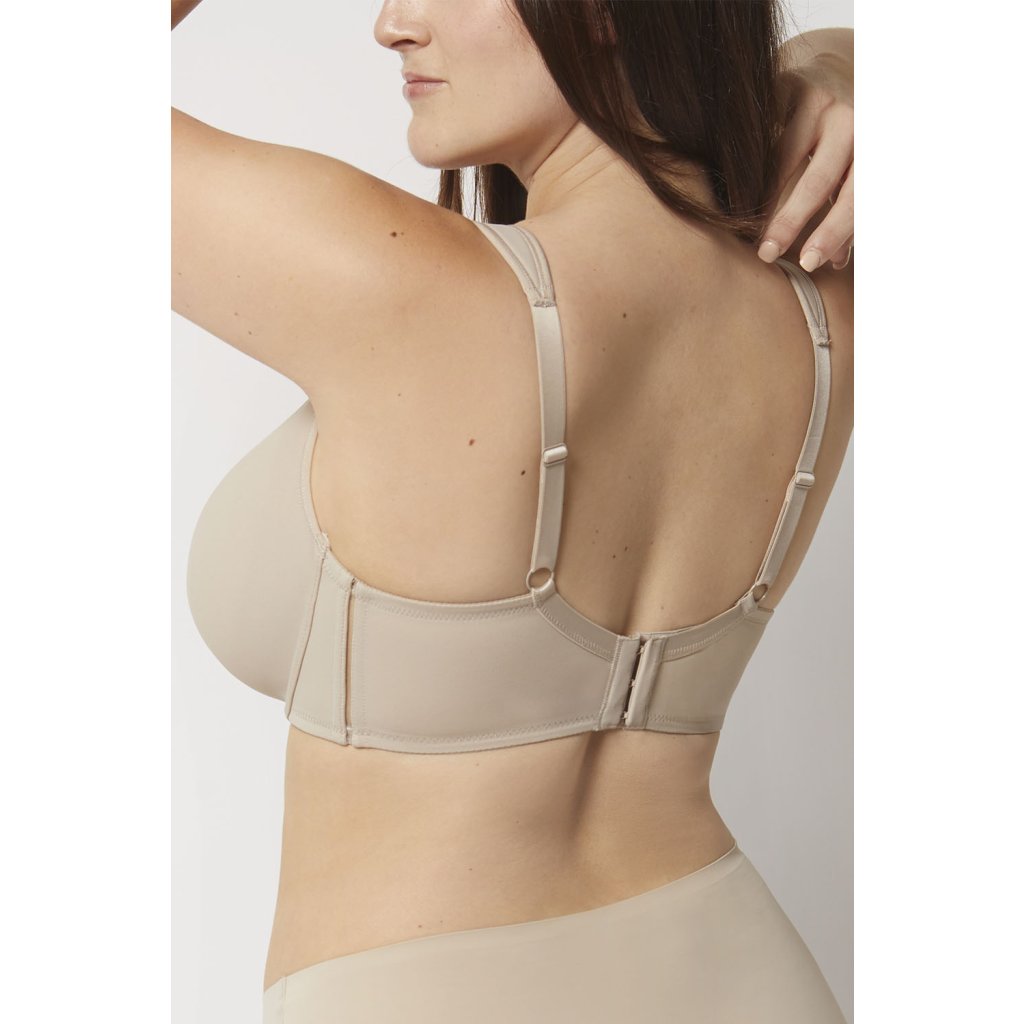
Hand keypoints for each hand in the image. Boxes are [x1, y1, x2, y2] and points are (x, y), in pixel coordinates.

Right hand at [758, 57, 852, 272]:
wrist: (840, 65)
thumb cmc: (849, 132)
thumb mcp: (857, 170)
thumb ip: (846, 212)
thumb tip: (836, 260)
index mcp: (873, 148)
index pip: (855, 197)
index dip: (833, 232)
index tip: (809, 262)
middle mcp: (850, 121)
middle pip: (818, 180)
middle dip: (790, 221)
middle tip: (767, 254)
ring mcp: (818, 100)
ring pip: (784, 158)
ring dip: (761, 197)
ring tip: (743, 226)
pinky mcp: (788, 86)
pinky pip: (763, 134)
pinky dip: (747, 164)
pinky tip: (732, 190)